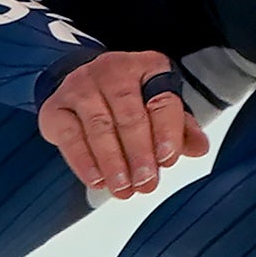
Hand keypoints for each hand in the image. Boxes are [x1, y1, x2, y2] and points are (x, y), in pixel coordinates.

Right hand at [39, 49, 209, 200]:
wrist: (82, 81)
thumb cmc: (131, 98)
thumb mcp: (159, 105)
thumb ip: (180, 128)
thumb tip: (199, 148)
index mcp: (148, 67)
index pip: (162, 101)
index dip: (166, 132)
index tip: (168, 160)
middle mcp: (113, 71)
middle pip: (129, 115)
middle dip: (139, 153)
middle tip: (146, 183)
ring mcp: (81, 86)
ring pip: (99, 127)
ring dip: (113, 162)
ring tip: (124, 189)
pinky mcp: (55, 106)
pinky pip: (70, 136)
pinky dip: (84, 161)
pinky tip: (97, 180)